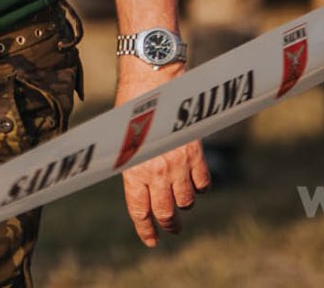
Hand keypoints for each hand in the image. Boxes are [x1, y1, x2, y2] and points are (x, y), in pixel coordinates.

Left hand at [116, 59, 210, 246]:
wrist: (151, 82)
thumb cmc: (129, 108)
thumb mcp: (121, 140)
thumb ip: (130, 164)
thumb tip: (136, 183)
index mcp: (133, 170)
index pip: (140, 210)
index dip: (146, 229)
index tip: (151, 241)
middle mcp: (156, 171)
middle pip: (166, 211)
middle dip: (168, 224)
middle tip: (171, 229)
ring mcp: (178, 163)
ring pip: (186, 200)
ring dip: (183, 205)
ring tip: (181, 204)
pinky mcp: (195, 152)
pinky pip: (202, 181)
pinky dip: (200, 187)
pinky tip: (196, 185)